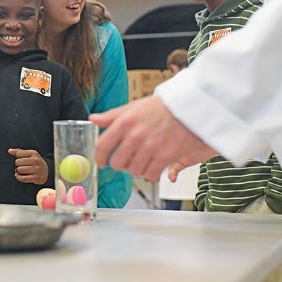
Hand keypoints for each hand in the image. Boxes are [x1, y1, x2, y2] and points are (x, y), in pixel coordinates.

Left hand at [9, 148, 47, 184]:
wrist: (46, 171)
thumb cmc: (35, 162)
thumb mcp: (29, 154)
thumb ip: (19, 151)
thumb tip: (9, 150)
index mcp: (34, 153)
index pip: (18, 154)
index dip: (17, 157)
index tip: (21, 159)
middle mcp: (36, 160)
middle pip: (18, 162)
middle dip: (17, 165)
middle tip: (21, 166)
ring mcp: (36, 169)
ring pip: (19, 170)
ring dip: (18, 171)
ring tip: (21, 171)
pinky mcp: (36, 178)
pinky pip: (22, 178)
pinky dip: (18, 177)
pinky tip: (19, 176)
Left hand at [89, 95, 215, 181]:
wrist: (189, 108)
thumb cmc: (160, 107)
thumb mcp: (132, 107)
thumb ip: (111, 116)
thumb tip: (92, 119)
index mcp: (124, 122)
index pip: (102, 145)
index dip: (99, 157)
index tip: (101, 161)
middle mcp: (135, 136)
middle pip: (117, 163)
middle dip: (119, 164)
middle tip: (125, 160)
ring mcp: (150, 147)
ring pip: (133, 171)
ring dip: (135, 169)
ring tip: (141, 161)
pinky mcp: (165, 157)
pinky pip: (150, 174)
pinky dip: (150, 174)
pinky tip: (152, 166)